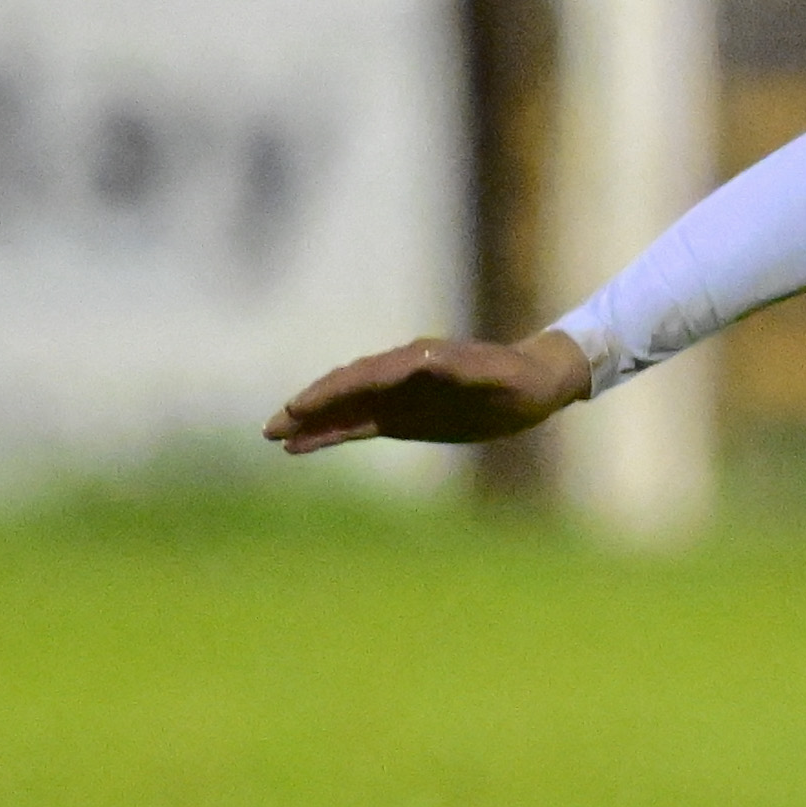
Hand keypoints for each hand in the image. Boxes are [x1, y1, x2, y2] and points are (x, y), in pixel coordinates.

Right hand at [264, 328, 592, 452]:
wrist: (532, 385)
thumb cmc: (518, 379)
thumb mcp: (497, 376)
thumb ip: (462, 369)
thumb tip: (423, 360)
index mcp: (418, 361)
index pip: (366, 375)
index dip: (334, 391)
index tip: (303, 406)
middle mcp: (400, 375)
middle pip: (345, 388)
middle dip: (310, 405)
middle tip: (273, 425)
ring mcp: (396, 396)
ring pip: (344, 409)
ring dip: (309, 421)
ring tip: (273, 435)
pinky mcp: (398, 417)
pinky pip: (355, 426)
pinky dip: (327, 435)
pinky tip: (299, 447)